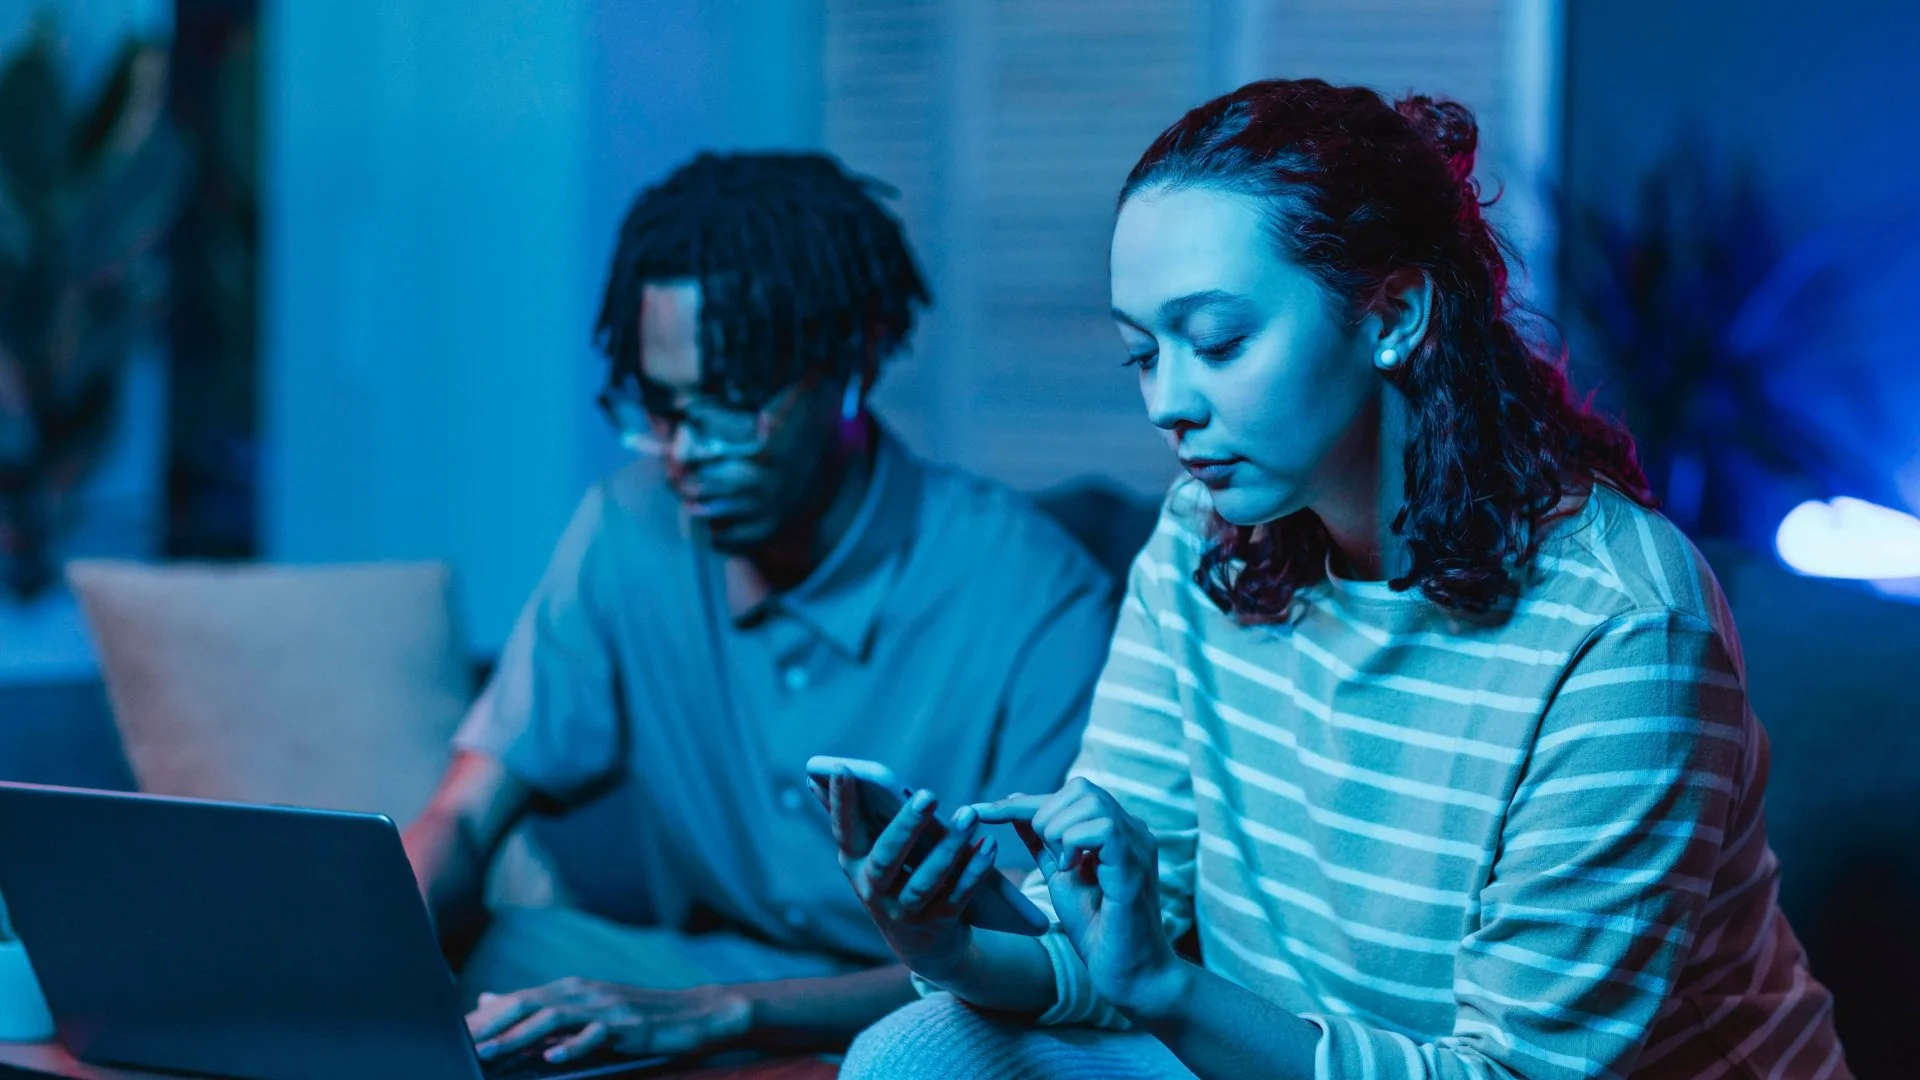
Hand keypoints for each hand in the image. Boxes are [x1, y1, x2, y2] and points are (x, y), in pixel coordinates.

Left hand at [467, 978, 751, 1063]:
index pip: (517, 1001)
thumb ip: (537, 1005)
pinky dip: (572, 1046)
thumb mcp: (583, 1006)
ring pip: (553, 1018)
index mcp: (569, 989)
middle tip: (458, 1046)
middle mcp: (582, 992)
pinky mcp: (627, 1024)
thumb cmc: (634, 1016)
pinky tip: (552, 1058)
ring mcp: (605, 1007)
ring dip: (518, 1036)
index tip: (449, 1037)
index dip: (483, 1019)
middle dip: (490, 1026)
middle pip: (527, 1004)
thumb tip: (489, 998)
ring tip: (489, 1053)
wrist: (693, 1013)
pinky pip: (595, 1035)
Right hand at [828, 769, 1001, 983]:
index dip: (840, 802)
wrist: (919, 945)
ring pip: (926, 880)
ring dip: (949, 847)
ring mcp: (904, 912)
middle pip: (887, 858)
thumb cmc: (892, 881)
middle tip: (929, 794)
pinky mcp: (936, 924)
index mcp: (854, 865)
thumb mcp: (867, 855)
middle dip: (907, 826)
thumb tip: (816, 778)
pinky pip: (957, 896)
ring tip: (969, 814)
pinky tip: (987, 845)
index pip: (843, 830)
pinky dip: (973, 871)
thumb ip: (850, 818)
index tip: (843, 768)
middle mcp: (873, 891)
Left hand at [975, 778, 1188, 1017]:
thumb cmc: (1098, 929)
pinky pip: (1101, 827)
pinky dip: (1074, 843)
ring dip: (1059, 831)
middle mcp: (1131, 829)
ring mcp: (1137, 843)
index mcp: (1115, 829)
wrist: (1127, 972)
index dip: (1022, 802)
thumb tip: (1015, 806)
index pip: (1068, 795)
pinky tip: (1073, 869)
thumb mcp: (1060, 876)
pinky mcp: (1135, 863)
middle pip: (1079, 788)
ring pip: (1088, 802)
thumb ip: (1042, 842)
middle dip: (1045, 816)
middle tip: (1048, 858)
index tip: (979, 810)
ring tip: (1063, 866)